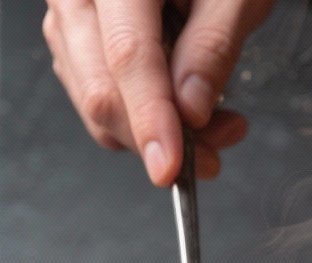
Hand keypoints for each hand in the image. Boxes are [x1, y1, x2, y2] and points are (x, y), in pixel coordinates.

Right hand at [43, 0, 272, 183]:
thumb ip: (213, 47)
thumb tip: (191, 112)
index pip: (127, 56)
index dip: (151, 119)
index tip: (171, 167)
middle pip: (101, 92)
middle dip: (157, 139)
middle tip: (213, 155)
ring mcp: (71, 20)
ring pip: (97, 106)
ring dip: (154, 135)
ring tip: (214, 124)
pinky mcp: (77, 43)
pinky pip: (101, 99)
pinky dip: (143, 120)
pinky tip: (183, 108)